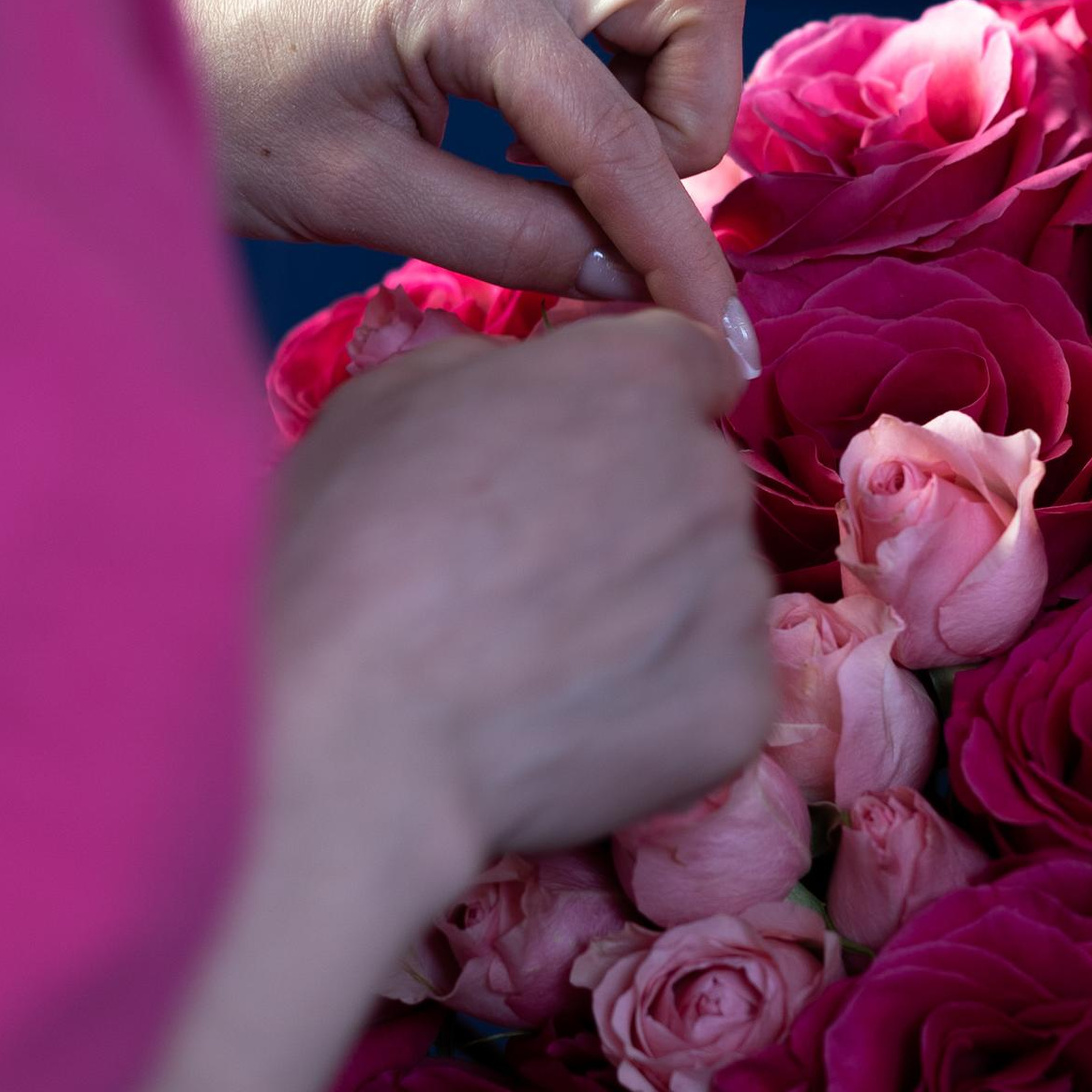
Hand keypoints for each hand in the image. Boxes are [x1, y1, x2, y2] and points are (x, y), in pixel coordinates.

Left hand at [171, 0, 747, 335]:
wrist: (117, 35)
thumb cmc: (217, 116)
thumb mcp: (361, 201)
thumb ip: (513, 240)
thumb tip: (633, 283)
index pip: (619, 126)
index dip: (673, 237)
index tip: (709, 326)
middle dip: (687, 116)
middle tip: (613, 206)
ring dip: (657, 79)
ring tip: (567, 171)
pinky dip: (611, 58)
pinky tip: (533, 132)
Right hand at [269, 308, 774, 882]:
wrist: (362, 730)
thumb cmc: (351, 553)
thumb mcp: (384, 402)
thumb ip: (486, 370)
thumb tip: (517, 382)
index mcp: (635, 378)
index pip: (690, 361)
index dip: (634, 406)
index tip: (586, 451)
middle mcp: (709, 474)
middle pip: (697, 481)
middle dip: (636, 513)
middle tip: (535, 572)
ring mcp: (735, 596)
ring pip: (709, 588)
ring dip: (651, 610)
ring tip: (541, 660)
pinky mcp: (740, 705)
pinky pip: (709, 689)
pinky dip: (656, 706)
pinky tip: (568, 721)